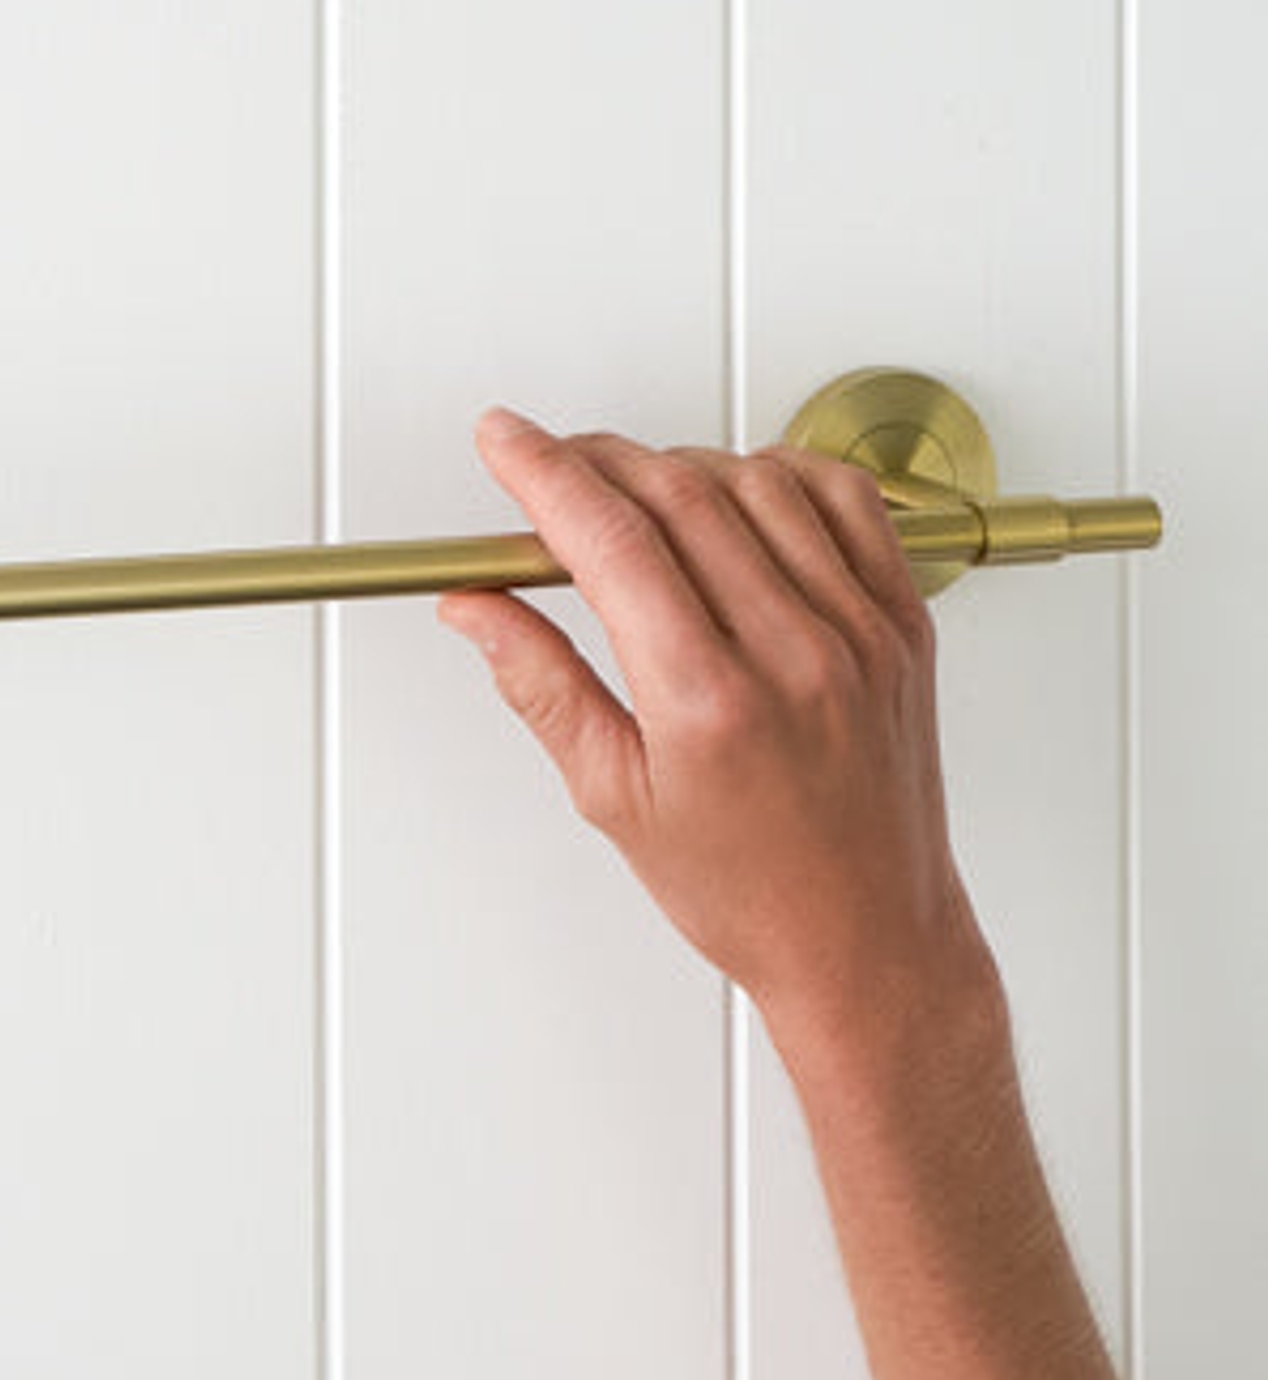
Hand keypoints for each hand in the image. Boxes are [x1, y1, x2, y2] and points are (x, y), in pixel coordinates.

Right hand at [439, 406, 990, 1045]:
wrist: (867, 938)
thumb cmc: (747, 888)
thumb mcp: (612, 795)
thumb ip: (541, 684)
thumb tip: (476, 608)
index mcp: (707, 701)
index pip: (609, 539)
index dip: (542, 472)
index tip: (502, 440)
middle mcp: (793, 653)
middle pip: (679, 492)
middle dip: (595, 458)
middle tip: (548, 466)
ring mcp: (859, 632)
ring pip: (760, 481)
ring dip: (682, 462)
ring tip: (636, 491)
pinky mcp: (904, 626)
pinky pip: (849, 503)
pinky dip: (784, 471)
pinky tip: (743, 488)